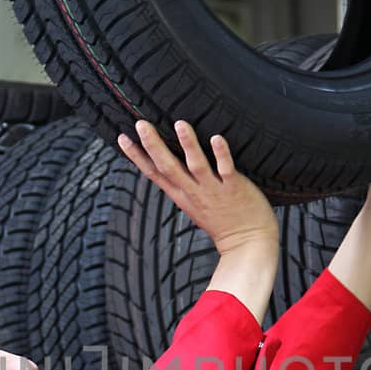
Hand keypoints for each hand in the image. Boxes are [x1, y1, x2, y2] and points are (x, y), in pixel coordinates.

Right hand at [116, 117, 278, 253]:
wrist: (248, 245)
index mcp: (182, 195)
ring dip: (188, 144)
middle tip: (141, 124)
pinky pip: (226, 169)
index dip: (137, 157)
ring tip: (179, 124)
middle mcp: (194, 192)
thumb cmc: (223, 223)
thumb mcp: (195, 206)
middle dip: (153, 145)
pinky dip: (221, 153)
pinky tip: (216, 137)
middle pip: (169, 167)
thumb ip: (184, 186)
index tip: (122, 138)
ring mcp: (214, 190)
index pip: (154, 174)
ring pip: (196, 165)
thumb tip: (172, 166)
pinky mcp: (234, 188)